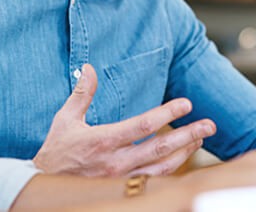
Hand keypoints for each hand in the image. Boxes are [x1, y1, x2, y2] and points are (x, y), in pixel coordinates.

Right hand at [33, 64, 215, 176]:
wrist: (45, 185)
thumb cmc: (56, 151)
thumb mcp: (65, 119)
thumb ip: (82, 93)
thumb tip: (88, 67)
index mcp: (104, 142)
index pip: (143, 126)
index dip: (167, 114)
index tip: (186, 104)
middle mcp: (116, 163)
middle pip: (161, 149)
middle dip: (189, 135)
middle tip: (210, 124)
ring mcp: (122, 179)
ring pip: (162, 168)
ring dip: (185, 152)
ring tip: (200, 137)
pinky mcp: (123, 187)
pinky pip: (154, 179)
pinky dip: (172, 168)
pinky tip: (182, 156)